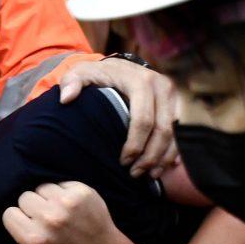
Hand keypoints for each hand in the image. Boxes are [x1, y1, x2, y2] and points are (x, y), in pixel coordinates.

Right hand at [2, 182, 127, 243]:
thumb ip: (20, 238)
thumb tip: (15, 217)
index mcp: (34, 239)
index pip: (9, 213)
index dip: (18, 219)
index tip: (29, 225)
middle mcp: (49, 219)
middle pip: (24, 197)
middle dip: (32, 207)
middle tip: (45, 219)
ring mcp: (67, 203)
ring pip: (42, 187)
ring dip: (48, 198)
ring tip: (59, 212)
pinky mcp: (82, 192)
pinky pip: (60, 184)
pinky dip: (64, 193)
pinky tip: (72, 207)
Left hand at [57, 58, 178, 177]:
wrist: (118, 67)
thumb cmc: (97, 75)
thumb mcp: (81, 73)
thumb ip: (71, 83)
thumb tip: (66, 98)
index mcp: (141, 81)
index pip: (143, 119)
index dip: (135, 145)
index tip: (123, 162)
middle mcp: (162, 86)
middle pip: (162, 130)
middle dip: (150, 156)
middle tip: (135, 174)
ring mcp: (172, 97)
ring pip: (173, 134)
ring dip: (162, 158)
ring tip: (147, 176)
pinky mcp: (175, 106)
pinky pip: (178, 134)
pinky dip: (170, 153)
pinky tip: (160, 169)